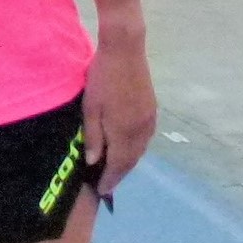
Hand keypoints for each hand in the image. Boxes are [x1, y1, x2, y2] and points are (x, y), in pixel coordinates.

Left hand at [82, 36, 156, 197]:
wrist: (125, 51)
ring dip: (128, 162)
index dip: (110, 179)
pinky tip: (127, 148)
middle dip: (119, 174)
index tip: (102, 191)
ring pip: (140, 150)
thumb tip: (94, 162)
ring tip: (115, 170)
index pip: (118, 164)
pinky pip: (145, 138)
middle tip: (107, 185)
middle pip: (132, 160)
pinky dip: (135, 149)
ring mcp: (149, 119)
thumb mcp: (90, 108)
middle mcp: (141, 130)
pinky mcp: (152, 110)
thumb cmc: (102, 78)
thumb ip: (94, 137)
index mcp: (125, 131)